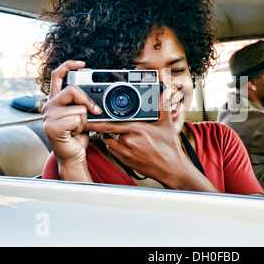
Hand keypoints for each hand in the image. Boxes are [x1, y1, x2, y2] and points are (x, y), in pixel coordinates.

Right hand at [42, 60, 101, 180]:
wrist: (73, 155)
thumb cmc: (77, 136)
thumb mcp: (83, 115)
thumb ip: (85, 103)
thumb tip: (98, 97)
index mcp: (56, 100)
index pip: (57, 76)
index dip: (69, 66)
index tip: (82, 63)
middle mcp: (49, 105)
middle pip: (72, 89)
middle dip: (88, 101)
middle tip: (94, 111)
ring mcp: (48, 116)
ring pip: (79, 107)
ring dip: (85, 120)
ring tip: (78, 128)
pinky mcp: (51, 126)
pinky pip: (77, 118)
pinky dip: (81, 127)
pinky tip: (74, 133)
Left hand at [86, 89, 217, 191]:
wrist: (171, 170)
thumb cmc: (169, 149)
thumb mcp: (167, 125)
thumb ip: (163, 106)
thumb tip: (164, 93)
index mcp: (137, 130)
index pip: (110, 124)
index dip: (98, 120)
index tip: (92, 116)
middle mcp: (129, 142)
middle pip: (107, 132)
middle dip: (100, 127)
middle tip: (95, 121)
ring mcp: (126, 153)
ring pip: (108, 142)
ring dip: (108, 136)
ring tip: (113, 131)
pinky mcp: (125, 161)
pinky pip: (112, 151)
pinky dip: (112, 145)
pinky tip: (120, 141)